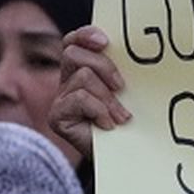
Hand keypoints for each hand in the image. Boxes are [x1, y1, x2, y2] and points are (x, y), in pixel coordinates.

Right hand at [51, 25, 129, 159]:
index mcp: (82, 70)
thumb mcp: (127, 92)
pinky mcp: (57, 117)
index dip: (84, 35)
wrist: (124, 158)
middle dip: (104, 67)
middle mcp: (67, 82)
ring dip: (107, 97)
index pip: (73, 41)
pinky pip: (80, 99)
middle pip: (73, 54)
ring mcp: (60, 99)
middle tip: (122, 87)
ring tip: (120, 116)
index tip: (104, 41)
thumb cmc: (128, 125)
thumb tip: (135, 51)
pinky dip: (99, 110)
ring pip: (82, 77)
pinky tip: (108, 125)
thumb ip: (120, 71)